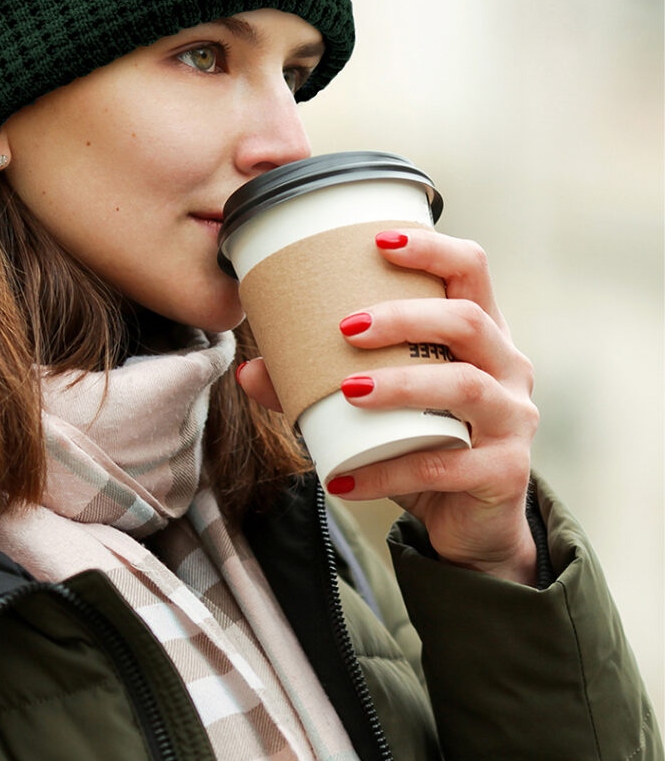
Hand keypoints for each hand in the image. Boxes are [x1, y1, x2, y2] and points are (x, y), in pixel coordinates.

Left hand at [237, 229, 539, 585]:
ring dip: (401, 383)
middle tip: (347, 328)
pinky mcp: (504, 472)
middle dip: (405, 317)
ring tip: (348, 390)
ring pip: (465, 385)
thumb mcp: (376, 404)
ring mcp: (512, 419)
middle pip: (468, 320)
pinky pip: (444, 464)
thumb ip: (314, 384)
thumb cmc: (421, 439)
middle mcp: (507, 367)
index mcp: (480, 334)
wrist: (465, 520)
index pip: (471, 270)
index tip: (378, 240)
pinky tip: (343, 477)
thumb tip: (248, 371)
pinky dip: (388, 470)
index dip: (433, 249)